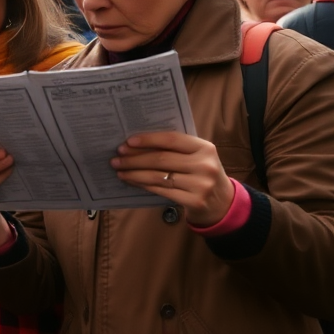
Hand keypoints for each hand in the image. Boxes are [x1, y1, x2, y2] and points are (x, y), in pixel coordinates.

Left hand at [112, 131, 233, 225]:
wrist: (223, 202)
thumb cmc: (202, 173)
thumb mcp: (196, 156)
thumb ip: (175, 148)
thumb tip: (136, 143)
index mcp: (205, 148)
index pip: (172, 139)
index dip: (148, 139)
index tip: (128, 141)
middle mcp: (204, 165)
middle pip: (161, 159)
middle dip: (135, 158)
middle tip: (117, 158)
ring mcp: (200, 184)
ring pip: (158, 176)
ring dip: (134, 173)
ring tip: (119, 170)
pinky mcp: (194, 200)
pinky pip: (161, 190)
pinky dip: (143, 184)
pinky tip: (132, 181)